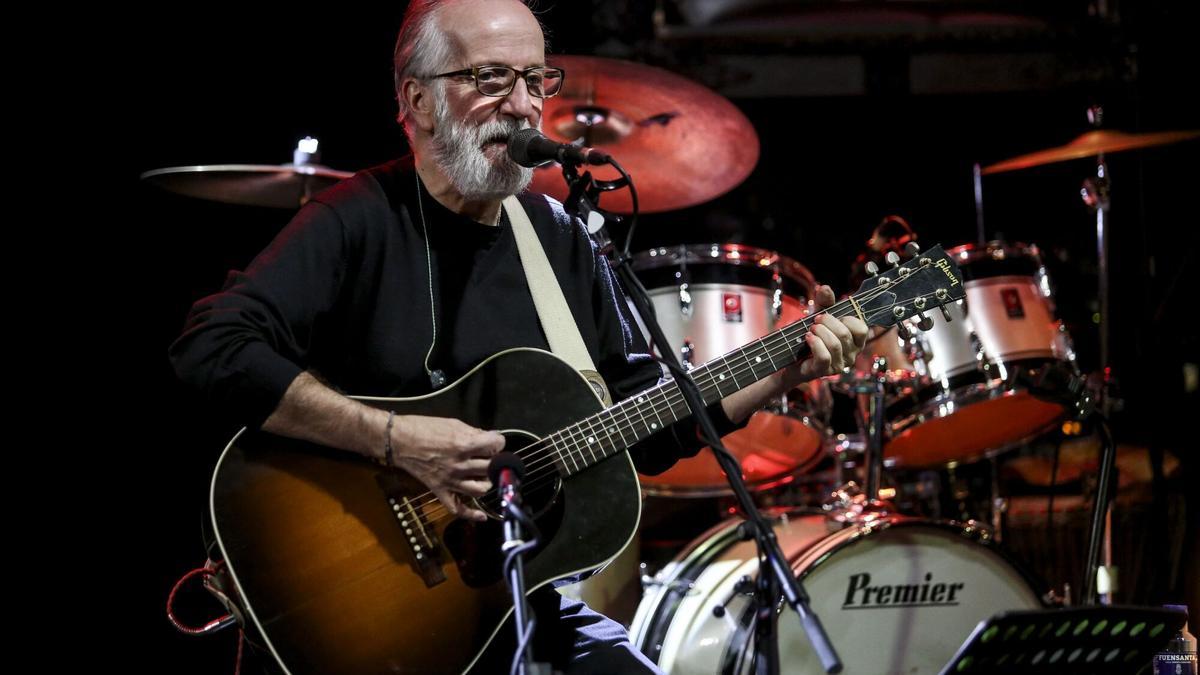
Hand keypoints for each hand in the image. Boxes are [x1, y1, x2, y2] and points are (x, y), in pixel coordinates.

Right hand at [387, 415, 504, 521]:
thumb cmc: (423, 428)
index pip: (496, 445)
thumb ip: (474, 432)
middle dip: (495, 460)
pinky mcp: (440, 490)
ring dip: (487, 482)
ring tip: (485, 476)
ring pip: (480, 489)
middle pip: (491, 467)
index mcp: (463, 444)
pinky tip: (482, 515)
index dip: (499, 441)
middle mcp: (458, 464)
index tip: (495, 441)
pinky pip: (457, 508)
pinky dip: (471, 514)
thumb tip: (491, 436)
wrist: (399, 440)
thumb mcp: (453, 423)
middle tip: (491, 457)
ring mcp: (449, 480)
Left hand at [779, 284, 869, 390]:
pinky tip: (808, 338)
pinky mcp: (824, 371)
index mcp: (855, 342)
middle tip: (815, 320)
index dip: (847, 318)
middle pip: (845, 334)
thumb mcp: (819, 317)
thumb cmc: (811, 337)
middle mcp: (851, 355)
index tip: (831, 315)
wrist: (792, 360)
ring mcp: (839, 365)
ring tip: (810, 329)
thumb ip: (824, 303)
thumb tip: (825, 288)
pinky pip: (824, 356)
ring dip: (819, 332)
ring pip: (835, 345)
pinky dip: (814, 343)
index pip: (862, 329)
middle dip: (827, 322)